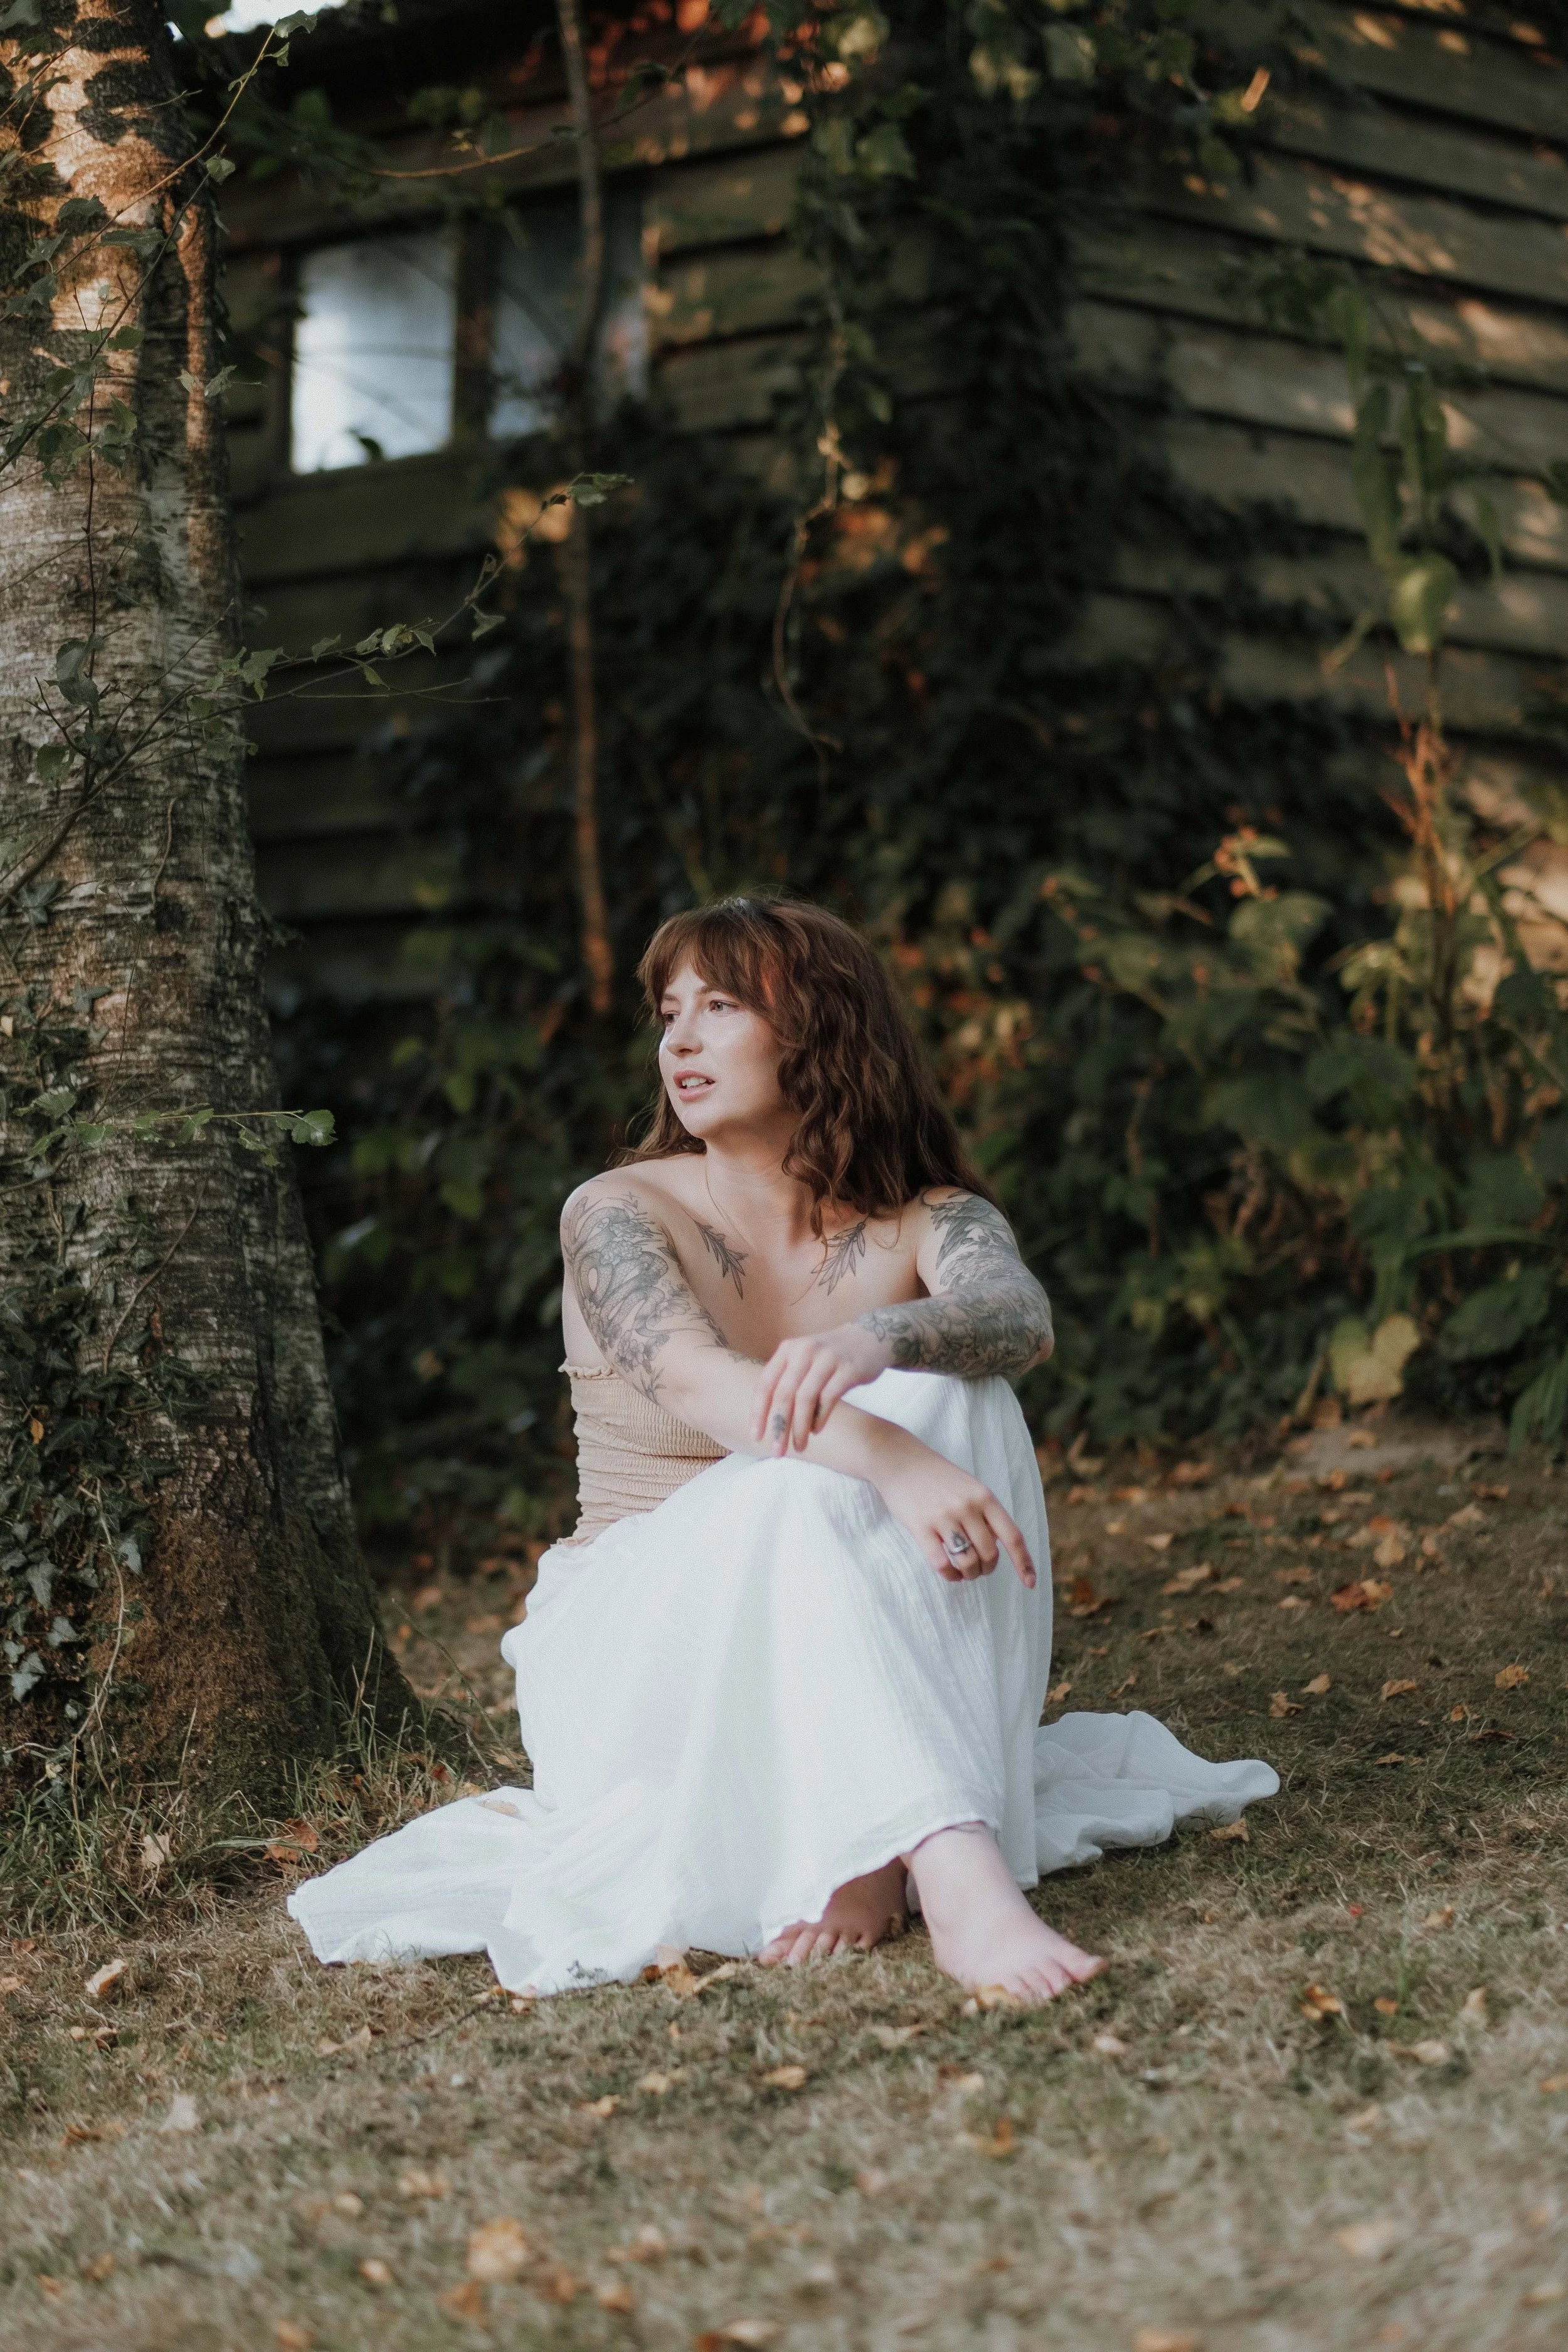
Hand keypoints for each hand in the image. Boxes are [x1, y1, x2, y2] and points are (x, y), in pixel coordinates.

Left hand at [749, 1321, 893, 1453]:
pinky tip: (816, 1431)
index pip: (766, 1384)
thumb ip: (786, 1382)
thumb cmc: (830, 1357)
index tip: (755, 1436)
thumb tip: (770, 1421)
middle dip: (779, 1426)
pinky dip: (820, 1418)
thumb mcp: (803, 1359)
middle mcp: (804, 1351)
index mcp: (788, 1350)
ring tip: (799, 1446)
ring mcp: (827, 1359)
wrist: (870, 1338)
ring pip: (805, 1398)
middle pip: (784, 1394)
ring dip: (799, 1427)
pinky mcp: (848, 1369)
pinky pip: (828, 1398)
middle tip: (777, 1451)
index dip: (758, 1412)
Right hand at [870, 1429, 1035, 1589]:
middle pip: (990, 1554)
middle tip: (980, 1568)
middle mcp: (967, 1507)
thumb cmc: (938, 1477)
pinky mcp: (921, 1527)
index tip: (1030, 1583)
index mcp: (984, 1497)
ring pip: (968, 1562)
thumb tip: (998, 1546)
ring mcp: (944, 1517)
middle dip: (988, 1568)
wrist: (900, 1460)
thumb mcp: (970, 1487)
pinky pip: (942, 1564)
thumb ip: (986, 1513)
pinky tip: (951, 1574)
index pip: (1012, 1536)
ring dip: (970, 1574)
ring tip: (966, 1572)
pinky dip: (951, 1575)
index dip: (1023, 1562)